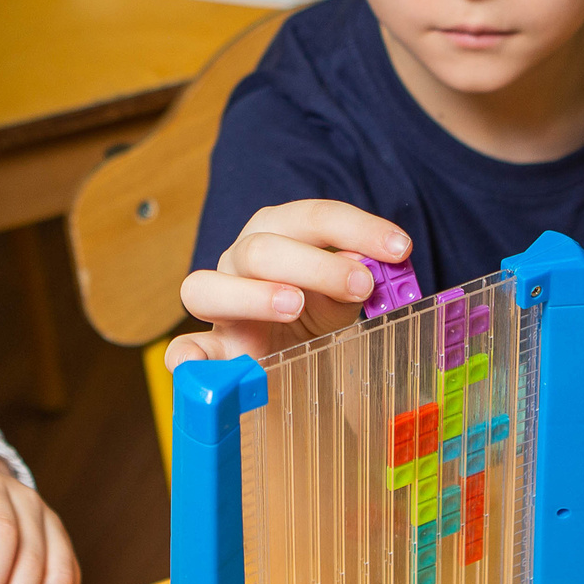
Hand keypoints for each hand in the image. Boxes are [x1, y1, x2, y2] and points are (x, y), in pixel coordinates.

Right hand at [164, 200, 410, 368]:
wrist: (293, 362)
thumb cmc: (316, 315)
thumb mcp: (342, 296)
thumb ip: (351, 282)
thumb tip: (364, 269)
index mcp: (278, 234)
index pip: (312, 217)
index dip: (357, 228)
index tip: (399, 249)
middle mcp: (240, 261)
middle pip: (260, 248)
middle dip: (314, 264)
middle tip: (359, 285)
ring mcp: (218, 304)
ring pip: (207, 286)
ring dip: (253, 294)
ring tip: (294, 306)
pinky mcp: (209, 349)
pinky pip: (183, 349)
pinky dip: (185, 355)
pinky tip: (196, 366)